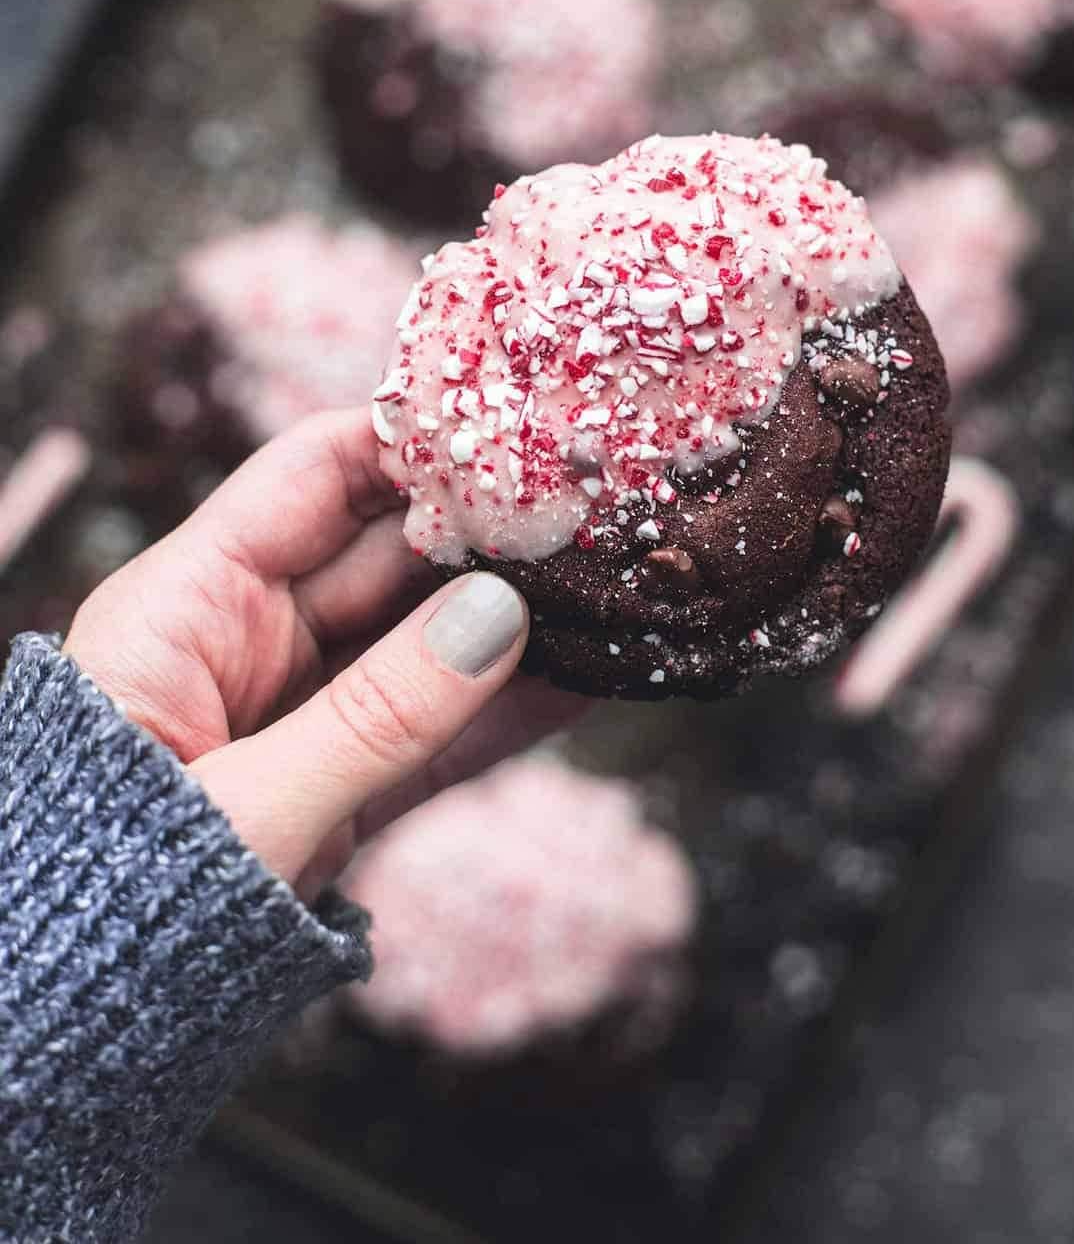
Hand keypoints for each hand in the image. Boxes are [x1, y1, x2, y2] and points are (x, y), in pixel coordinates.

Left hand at [66, 409, 582, 895]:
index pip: (311, 476)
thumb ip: (377, 716)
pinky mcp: (342, 788)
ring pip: (426, 641)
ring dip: (516, 620)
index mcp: (187, 605)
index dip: (407, 443)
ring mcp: (300, 713)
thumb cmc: (111, 905)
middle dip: (486, 528)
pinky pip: (437, 732)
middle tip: (592, 507)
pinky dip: (507, 711)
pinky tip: (587, 678)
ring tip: (610, 583)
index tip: (508, 427)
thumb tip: (501, 617)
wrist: (73, 1035)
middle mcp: (246, 641)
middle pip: (387, 552)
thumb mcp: (246, 808)